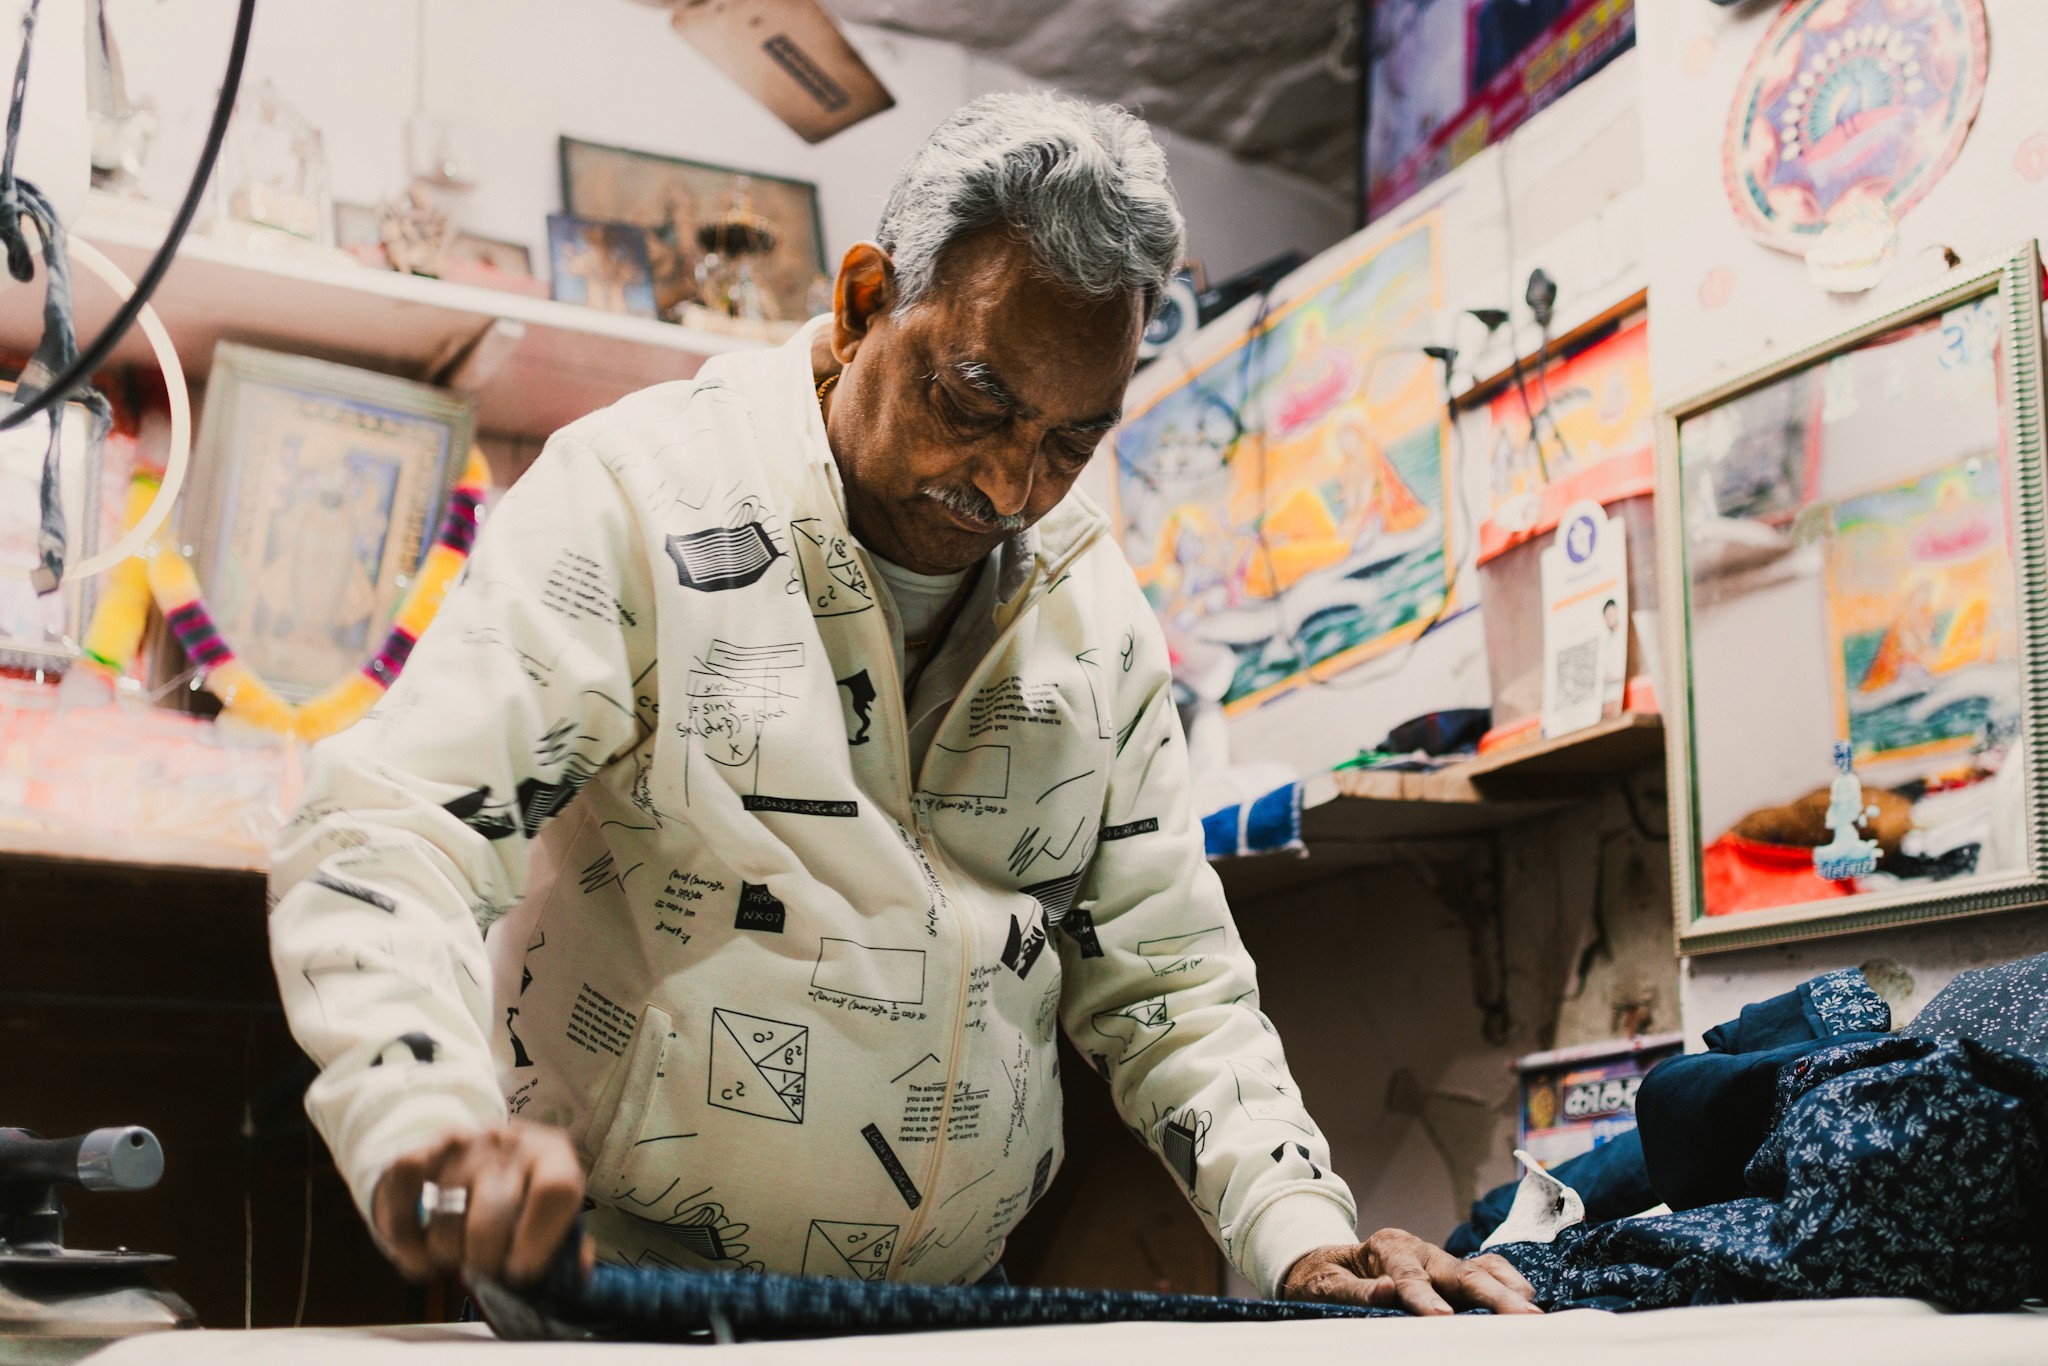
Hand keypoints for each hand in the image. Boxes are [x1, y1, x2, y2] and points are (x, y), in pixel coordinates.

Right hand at [370, 1121, 593, 1285]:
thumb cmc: (519, 1192)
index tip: (521, 1273)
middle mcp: (505, 1142)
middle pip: (494, 1215)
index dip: (539, 1241)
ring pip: (446, 1223)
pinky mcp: (411, 1159)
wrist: (468, 1152)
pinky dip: (411, 1253)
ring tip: (460, 1255)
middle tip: (487, 1269)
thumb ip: (568, 1244)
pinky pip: (402, 1219)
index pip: (556, 1190)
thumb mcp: (552, 1208)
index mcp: (550, 1153)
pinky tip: (426, 1259)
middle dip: (487, 1260)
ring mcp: (455, 1146)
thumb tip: (576, 1271)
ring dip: (450, 1256)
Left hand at [1280, 1229, 1540, 1315]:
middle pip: (1460, 1272)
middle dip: (1492, 1297)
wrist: (1326, 1264)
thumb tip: (1386, 1291)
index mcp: (1386, 1246)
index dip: (1425, 1298)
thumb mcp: (1324, 1284)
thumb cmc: (1323, 1278)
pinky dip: (1507, 1281)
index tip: (1443, 1320)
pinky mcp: (1451, 1271)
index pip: (1408, 1276)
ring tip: (1533, 1311)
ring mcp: (1439, 1259)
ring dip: (1508, 1290)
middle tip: (1523, 1318)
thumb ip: (1354, 1291)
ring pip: (1480, 1269)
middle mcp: (1420, 1249)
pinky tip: (1525, 1299)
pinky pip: (1485, 1270)